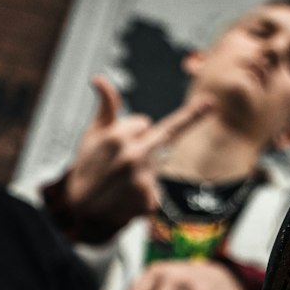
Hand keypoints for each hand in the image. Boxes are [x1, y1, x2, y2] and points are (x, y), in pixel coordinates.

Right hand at [63, 77, 213, 239]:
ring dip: (146, 169)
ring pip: (157, 164)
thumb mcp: (91, 136)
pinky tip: (127, 197)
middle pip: (166, 134)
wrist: (78, 211)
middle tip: (210, 103)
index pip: (144, 123)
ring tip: (121, 182)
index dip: (133, 131)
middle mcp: (133, 156)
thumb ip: (105, 107)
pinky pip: (157, 189)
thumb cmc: (86, 169)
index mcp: (118, 136)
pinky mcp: (150, 201)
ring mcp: (142, 180)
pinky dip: (146, 192)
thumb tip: (98, 78)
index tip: (140, 130)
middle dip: (188, 119)